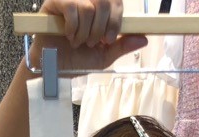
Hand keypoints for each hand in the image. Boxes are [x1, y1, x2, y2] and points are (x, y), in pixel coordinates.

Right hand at [30, 0, 147, 72]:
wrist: (54, 68)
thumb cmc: (77, 60)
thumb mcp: (104, 55)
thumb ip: (122, 46)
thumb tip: (144, 39)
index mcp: (100, 8)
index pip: (116, 1)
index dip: (116, 20)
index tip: (109, 39)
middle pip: (104, 2)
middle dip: (100, 29)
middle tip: (92, 43)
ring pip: (88, 7)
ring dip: (85, 32)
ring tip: (78, 42)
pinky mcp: (55, 1)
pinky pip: (71, 7)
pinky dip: (73, 27)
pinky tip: (68, 36)